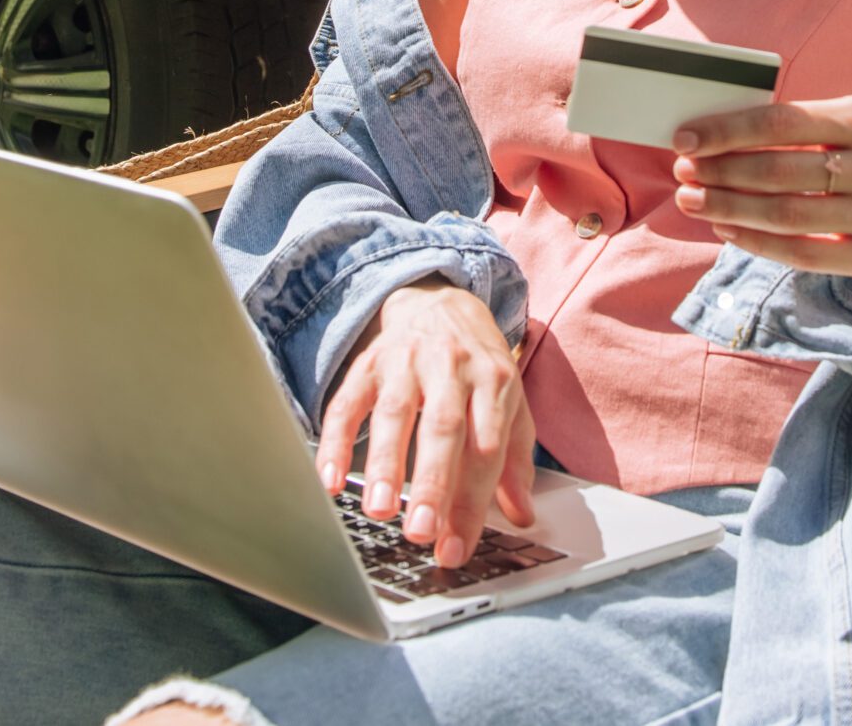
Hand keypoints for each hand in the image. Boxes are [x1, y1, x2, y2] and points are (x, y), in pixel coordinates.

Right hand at [314, 278, 537, 567]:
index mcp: (493, 382)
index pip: (486, 448)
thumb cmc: (478, 367)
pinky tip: (329, 480)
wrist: (441, 302)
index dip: (470, 502)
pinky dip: (334, 441)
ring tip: (378, 510)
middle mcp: (451, 367)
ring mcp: (407, 362)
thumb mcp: (510, 405)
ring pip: (394, 412)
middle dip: (431, 483)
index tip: (455, 549)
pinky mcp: (368, 363)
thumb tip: (521, 516)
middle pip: (442, 427)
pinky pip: (347, 402)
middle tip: (419, 532)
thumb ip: (515, 461)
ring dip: (384, 464)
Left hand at [672, 96, 851, 303]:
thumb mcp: (839, 120)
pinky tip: (726, 228)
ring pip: (789, 216)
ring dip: (730, 208)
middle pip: (783, 173)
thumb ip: (788, 124)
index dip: (729, 132)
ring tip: (693, 200)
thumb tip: (709, 135)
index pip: (784, 123)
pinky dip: (757, 243)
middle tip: (683, 173)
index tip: (685, 139)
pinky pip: (804, 255)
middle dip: (723, 173)